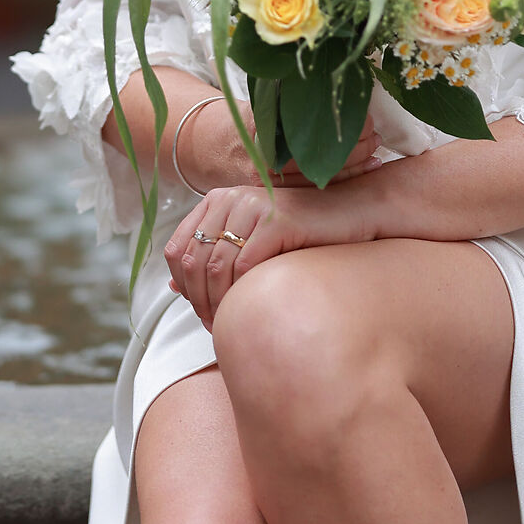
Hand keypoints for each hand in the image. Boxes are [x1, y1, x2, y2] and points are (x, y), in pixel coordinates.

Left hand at [165, 176, 380, 329]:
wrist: (351, 214)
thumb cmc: (300, 233)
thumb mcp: (250, 241)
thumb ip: (213, 258)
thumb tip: (172, 288)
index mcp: (218, 199)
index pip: (176, 249)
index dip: (182, 287)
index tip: (199, 312)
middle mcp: (231, 196)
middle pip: (192, 261)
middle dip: (198, 302)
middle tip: (213, 326)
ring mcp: (253, 205)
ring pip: (215, 267)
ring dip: (216, 304)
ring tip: (227, 325)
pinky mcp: (276, 220)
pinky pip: (243, 266)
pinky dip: (239, 295)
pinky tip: (248, 311)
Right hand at [183, 99, 381, 193]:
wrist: (208, 146)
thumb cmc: (243, 116)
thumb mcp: (260, 99)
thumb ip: (289, 95)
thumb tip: (337, 77)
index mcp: (261, 127)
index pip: (311, 132)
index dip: (343, 130)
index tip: (368, 118)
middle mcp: (263, 159)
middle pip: (317, 159)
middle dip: (353, 148)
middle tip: (377, 137)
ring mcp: (266, 183)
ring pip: (317, 182)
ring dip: (353, 168)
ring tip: (377, 155)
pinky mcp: (270, 198)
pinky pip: (311, 195)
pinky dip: (342, 185)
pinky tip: (364, 174)